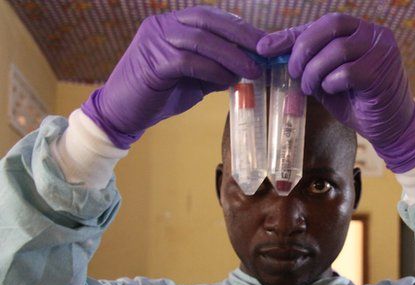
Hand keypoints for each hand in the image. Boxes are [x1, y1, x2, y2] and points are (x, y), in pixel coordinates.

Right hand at [82, 6, 264, 148]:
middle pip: (208, 20)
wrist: (123, 113)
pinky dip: (213, 71)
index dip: (241, 27)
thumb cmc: (160, 95)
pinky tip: (228, 81)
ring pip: (201, 40)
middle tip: (265, 52)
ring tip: (253, 71)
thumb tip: (250, 65)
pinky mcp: (152, 62)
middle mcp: (163, 25)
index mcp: (173, 24)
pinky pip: (189, 61)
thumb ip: (217, 67)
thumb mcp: (195, 78)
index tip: (266, 42)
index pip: (212, 17)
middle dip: (241, 35)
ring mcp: (155, 40)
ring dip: (232, 55)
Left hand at [257, 14, 414, 172]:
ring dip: (315, 71)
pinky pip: (348, 71)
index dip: (291, 35)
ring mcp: (381, 49)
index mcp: (358, 30)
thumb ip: (308, 64)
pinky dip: (332, 83)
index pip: (321, 23)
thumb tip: (271, 52)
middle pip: (330, 26)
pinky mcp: (383, 70)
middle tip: (292, 72)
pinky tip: (332, 91)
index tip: (264, 49)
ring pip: (337, 49)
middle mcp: (373, 33)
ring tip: (309, 87)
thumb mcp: (326, 79)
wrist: (390, 128)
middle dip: (303, 49)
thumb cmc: (357, 102)